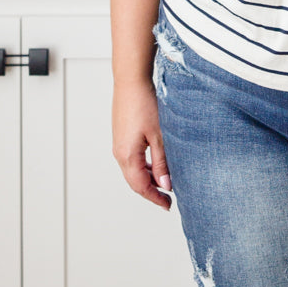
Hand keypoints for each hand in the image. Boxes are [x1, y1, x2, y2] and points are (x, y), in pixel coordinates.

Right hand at [113, 77, 172, 210]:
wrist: (131, 81)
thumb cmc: (144, 104)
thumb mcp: (159, 136)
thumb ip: (162, 162)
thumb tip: (165, 185)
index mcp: (127, 155)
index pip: (140, 186)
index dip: (154, 198)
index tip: (167, 205)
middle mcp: (119, 152)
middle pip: (135, 181)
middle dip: (151, 191)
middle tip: (168, 199)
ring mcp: (119, 144)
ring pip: (133, 170)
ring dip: (148, 179)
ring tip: (165, 183)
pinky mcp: (122, 136)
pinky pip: (131, 159)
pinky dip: (143, 167)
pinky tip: (155, 164)